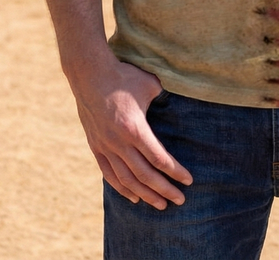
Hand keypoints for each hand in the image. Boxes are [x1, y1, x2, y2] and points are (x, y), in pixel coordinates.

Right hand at [70, 57, 192, 208]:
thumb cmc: (124, 76)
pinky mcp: (95, 146)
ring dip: (145, 194)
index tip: (188, 180)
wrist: (90, 73)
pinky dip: (122, 188)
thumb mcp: (150, 84)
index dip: (175, 172)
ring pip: (127, 179)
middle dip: (164, 189)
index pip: (159, 158)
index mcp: (134, 128)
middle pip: (145, 174)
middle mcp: (119, 142)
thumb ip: (165, 97)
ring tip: (161, 205)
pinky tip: (134, 197)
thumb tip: (182, 101)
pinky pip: (109, 174)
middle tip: (180, 200)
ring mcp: (105, 146)